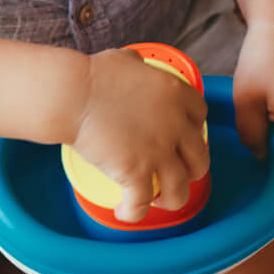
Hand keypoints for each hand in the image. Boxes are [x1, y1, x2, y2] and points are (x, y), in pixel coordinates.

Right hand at [68, 48, 208, 221]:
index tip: (182, 138)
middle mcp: (175, 124)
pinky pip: (142, 203)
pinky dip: (134, 213)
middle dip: (192, 170)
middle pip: (200, 158)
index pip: (201, 116)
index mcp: (176, 94)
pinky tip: (125, 213)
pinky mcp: (136, 172)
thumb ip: (139, 66)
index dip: (194, 130)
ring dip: (171, 198)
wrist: (72, 94)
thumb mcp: (126, 60)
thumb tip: (135, 66)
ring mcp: (158, 151)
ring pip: (180, 189)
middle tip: (176, 172)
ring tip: (156, 200)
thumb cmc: (93, 75)